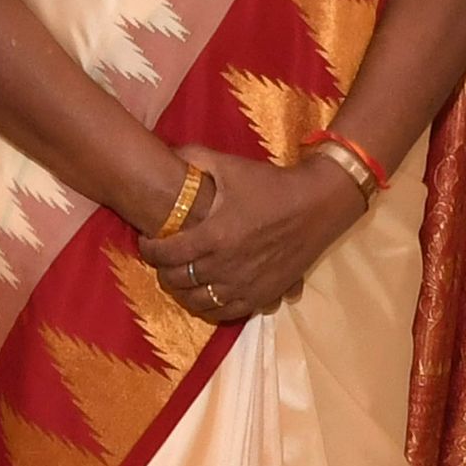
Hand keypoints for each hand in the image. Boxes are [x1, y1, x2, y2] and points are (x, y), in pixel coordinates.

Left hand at [135, 143, 366, 322]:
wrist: (318, 204)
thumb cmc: (271, 184)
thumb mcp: (230, 165)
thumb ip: (194, 158)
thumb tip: (167, 152)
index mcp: (215, 235)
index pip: (166, 254)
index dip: (149, 251)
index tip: (147, 242)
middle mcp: (228, 266)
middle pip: (178, 282)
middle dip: (163, 271)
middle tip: (162, 260)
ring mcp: (247, 285)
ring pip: (200, 303)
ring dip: (184, 292)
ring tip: (181, 278)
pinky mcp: (264, 295)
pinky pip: (228, 313)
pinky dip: (212, 307)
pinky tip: (207, 294)